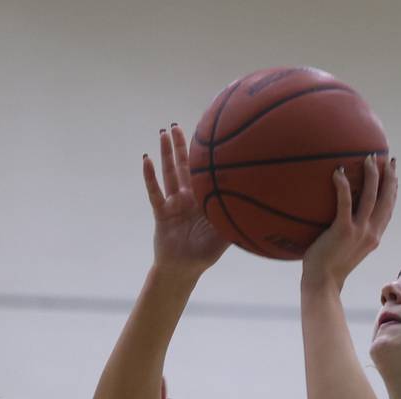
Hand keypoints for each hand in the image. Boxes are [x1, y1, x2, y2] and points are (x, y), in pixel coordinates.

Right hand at [144, 125, 229, 276]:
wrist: (183, 270)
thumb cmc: (204, 255)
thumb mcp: (223, 237)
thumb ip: (234, 221)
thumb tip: (253, 206)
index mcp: (203, 201)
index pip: (202, 174)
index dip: (202, 156)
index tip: (205, 134)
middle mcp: (187, 199)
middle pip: (183, 167)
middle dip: (180, 147)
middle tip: (177, 125)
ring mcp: (173, 204)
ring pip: (169, 174)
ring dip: (166, 154)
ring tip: (163, 133)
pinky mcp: (161, 213)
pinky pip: (155, 192)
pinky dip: (150, 177)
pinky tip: (147, 159)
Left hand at [301, 155, 396, 291]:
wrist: (323, 283)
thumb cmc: (327, 267)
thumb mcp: (345, 248)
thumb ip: (348, 232)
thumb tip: (339, 216)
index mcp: (374, 237)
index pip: (388, 209)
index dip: (393, 190)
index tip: (394, 173)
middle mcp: (371, 233)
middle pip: (386, 199)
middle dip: (389, 177)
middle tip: (388, 158)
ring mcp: (359, 232)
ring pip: (371, 197)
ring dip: (372, 175)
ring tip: (369, 158)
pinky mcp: (343, 231)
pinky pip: (345, 203)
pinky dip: (342, 186)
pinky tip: (338, 171)